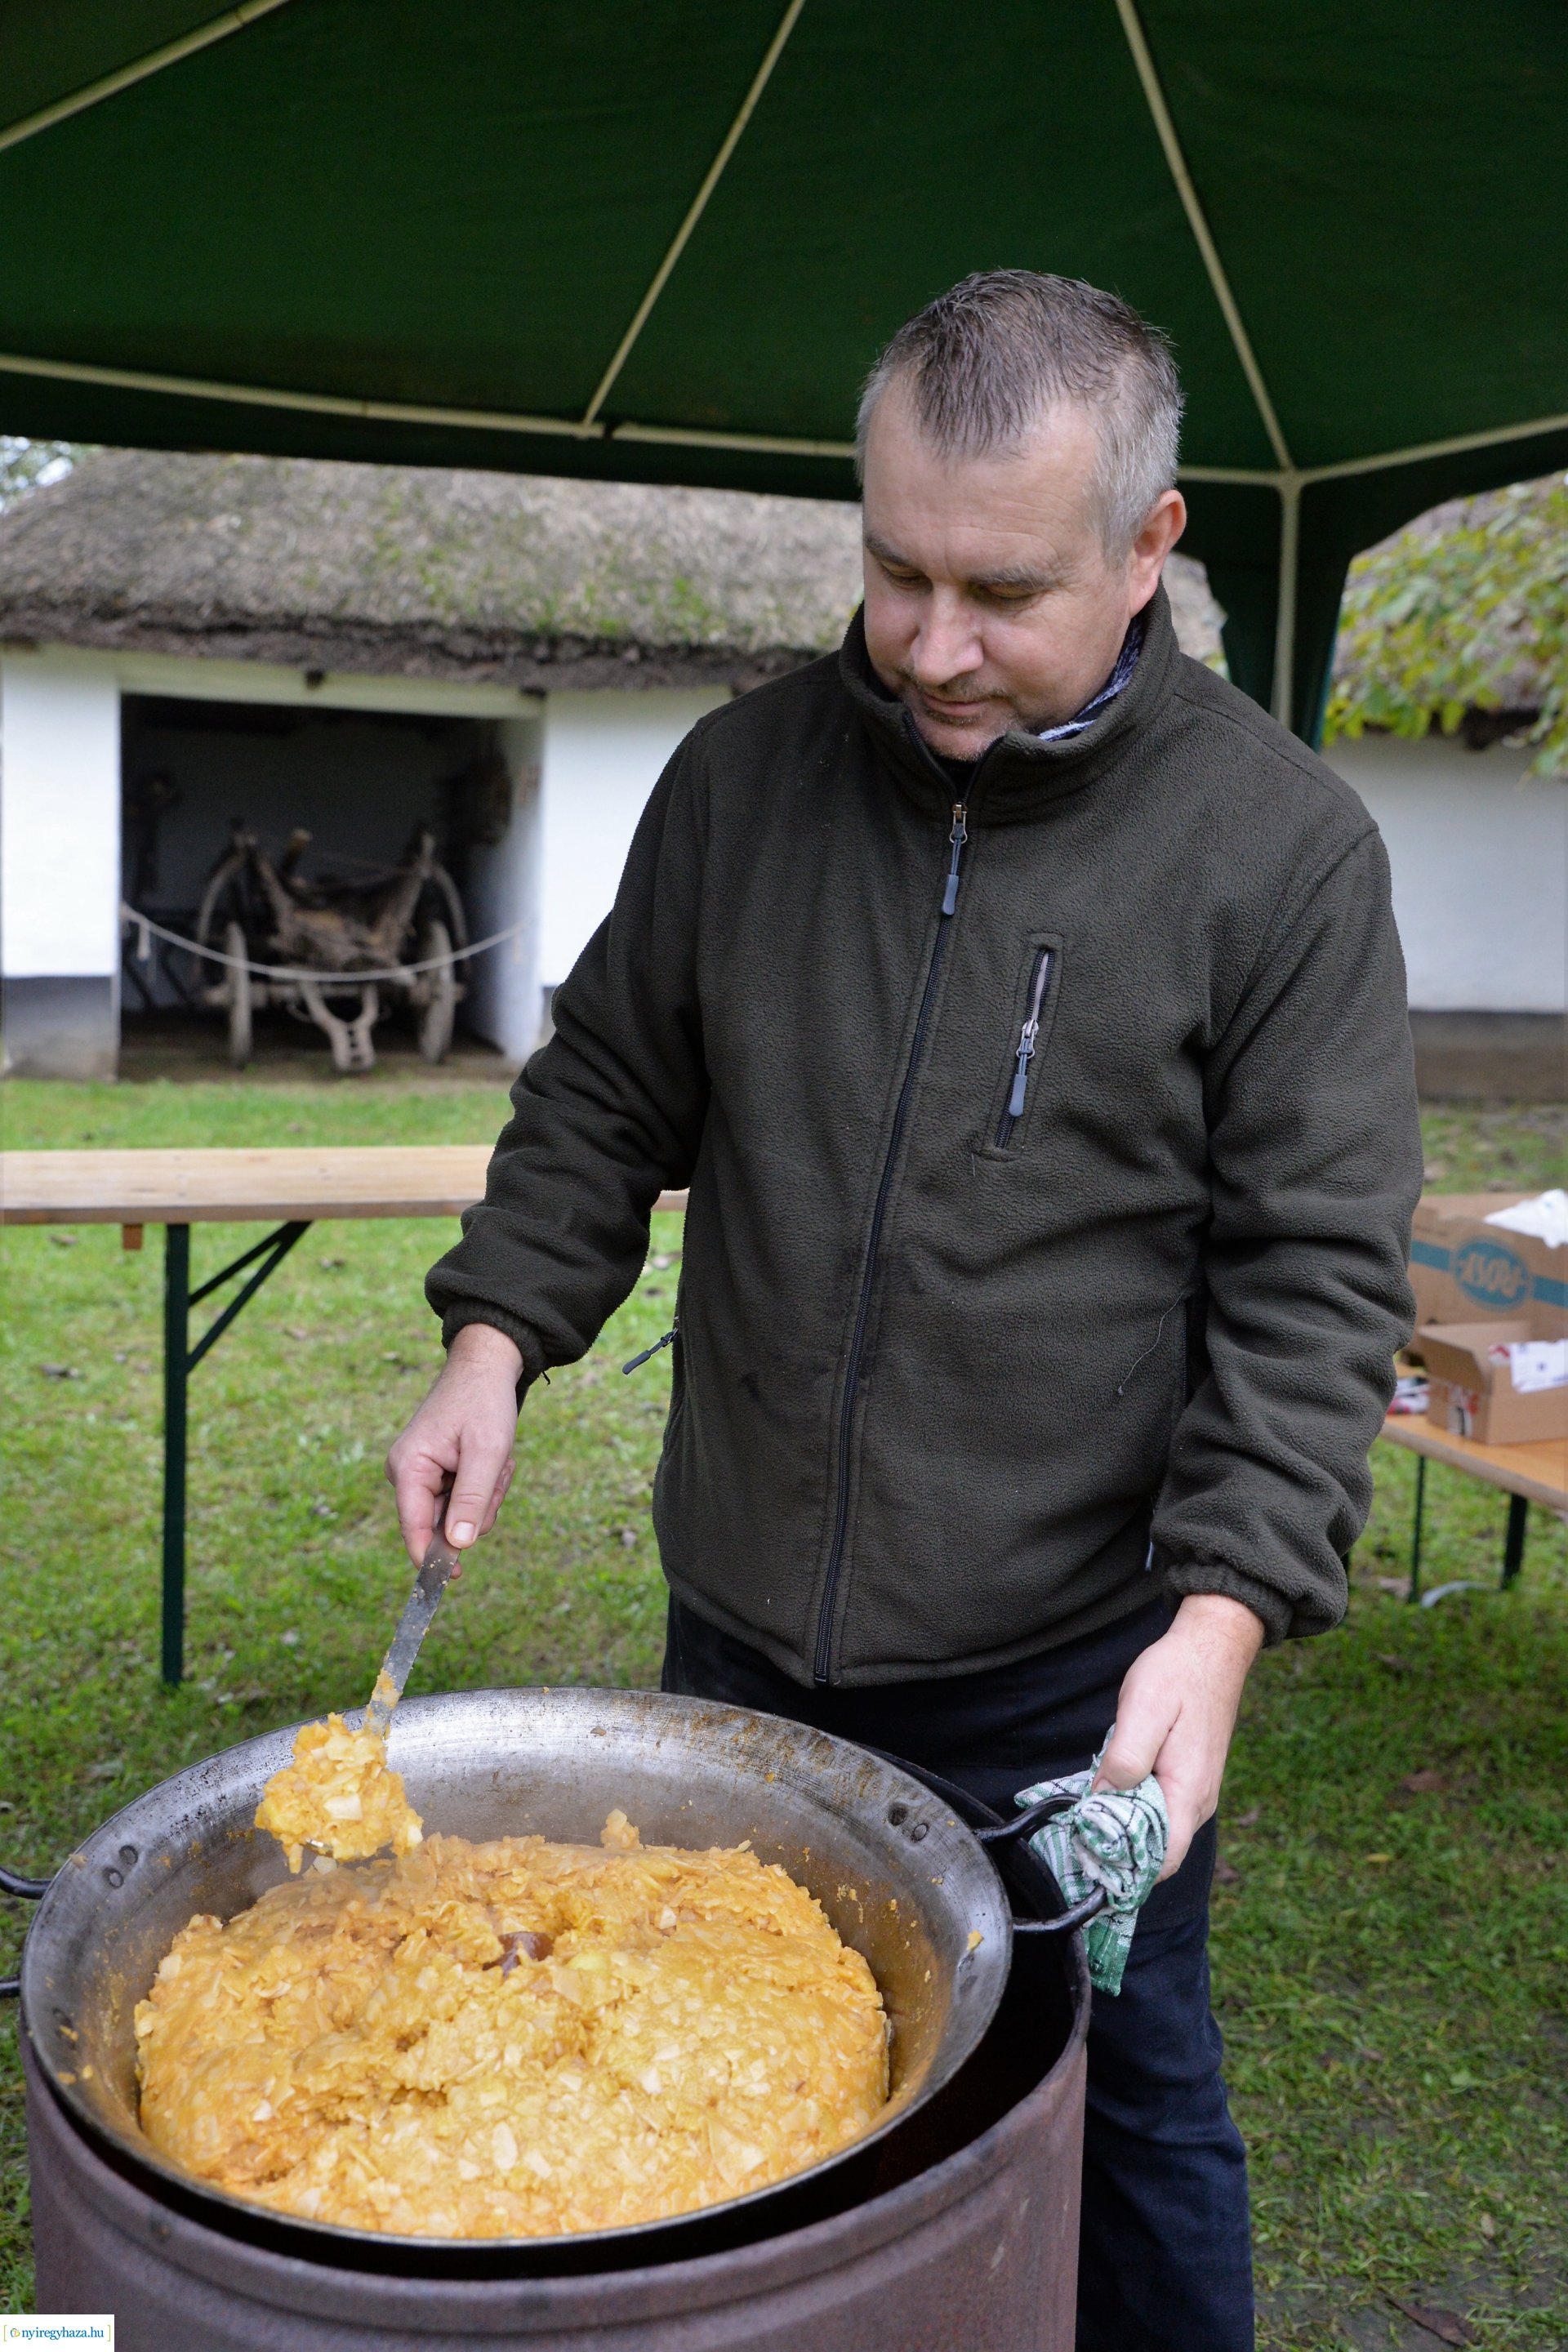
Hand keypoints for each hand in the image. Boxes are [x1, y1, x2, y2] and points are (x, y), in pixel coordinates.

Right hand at [385, 1322, 523, 1565]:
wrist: (485, 1367)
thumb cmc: (484, 1403)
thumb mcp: (487, 1452)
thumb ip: (471, 1499)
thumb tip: (458, 1546)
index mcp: (407, 1468)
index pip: (413, 1528)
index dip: (432, 1558)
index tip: (452, 1579)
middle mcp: (405, 1473)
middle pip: (443, 1523)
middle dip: (478, 1506)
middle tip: (498, 1473)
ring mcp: (419, 1474)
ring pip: (458, 1513)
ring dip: (486, 1493)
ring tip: (496, 1460)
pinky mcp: (434, 1473)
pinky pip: (463, 1498)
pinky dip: (484, 1484)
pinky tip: (491, 1459)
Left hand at [1094, 1593, 1264, 1878]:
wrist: (1211, 1647)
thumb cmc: (1177, 1675)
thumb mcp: (1144, 1710)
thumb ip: (1126, 1757)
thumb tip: (1104, 1798)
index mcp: (1188, 1793)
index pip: (1165, 1860)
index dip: (1128, 1870)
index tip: (1089, 1859)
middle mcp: (1197, 1802)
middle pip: (1158, 1850)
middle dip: (1119, 1848)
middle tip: (1076, 1834)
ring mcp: (1194, 1790)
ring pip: (1157, 1828)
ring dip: (1124, 1823)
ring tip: (1087, 1810)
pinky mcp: (1187, 1777)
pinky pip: (1159, 1806)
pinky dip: (1133, 1804)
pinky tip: (1109, 1786)